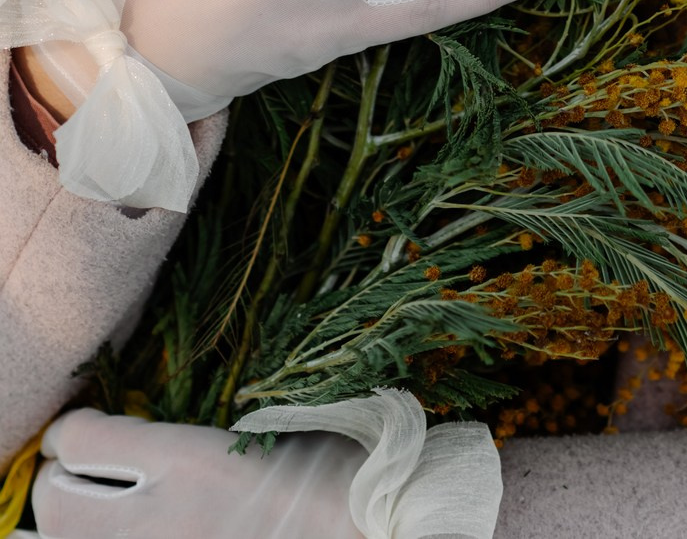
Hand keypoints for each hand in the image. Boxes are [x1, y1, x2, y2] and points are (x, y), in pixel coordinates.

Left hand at [33, 410, 361, 538]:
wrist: (365, 538)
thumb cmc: (332, 478)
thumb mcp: (268, 428)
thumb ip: (190, 436)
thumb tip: (131, 433)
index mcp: (189, 462)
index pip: (80, 440)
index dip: (80, 427)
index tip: (93, 425)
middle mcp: (155, 523)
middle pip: (54, 500)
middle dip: (67, 477)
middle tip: (94, 467)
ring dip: (85, 520)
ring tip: (120, 506)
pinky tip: (150, 531)